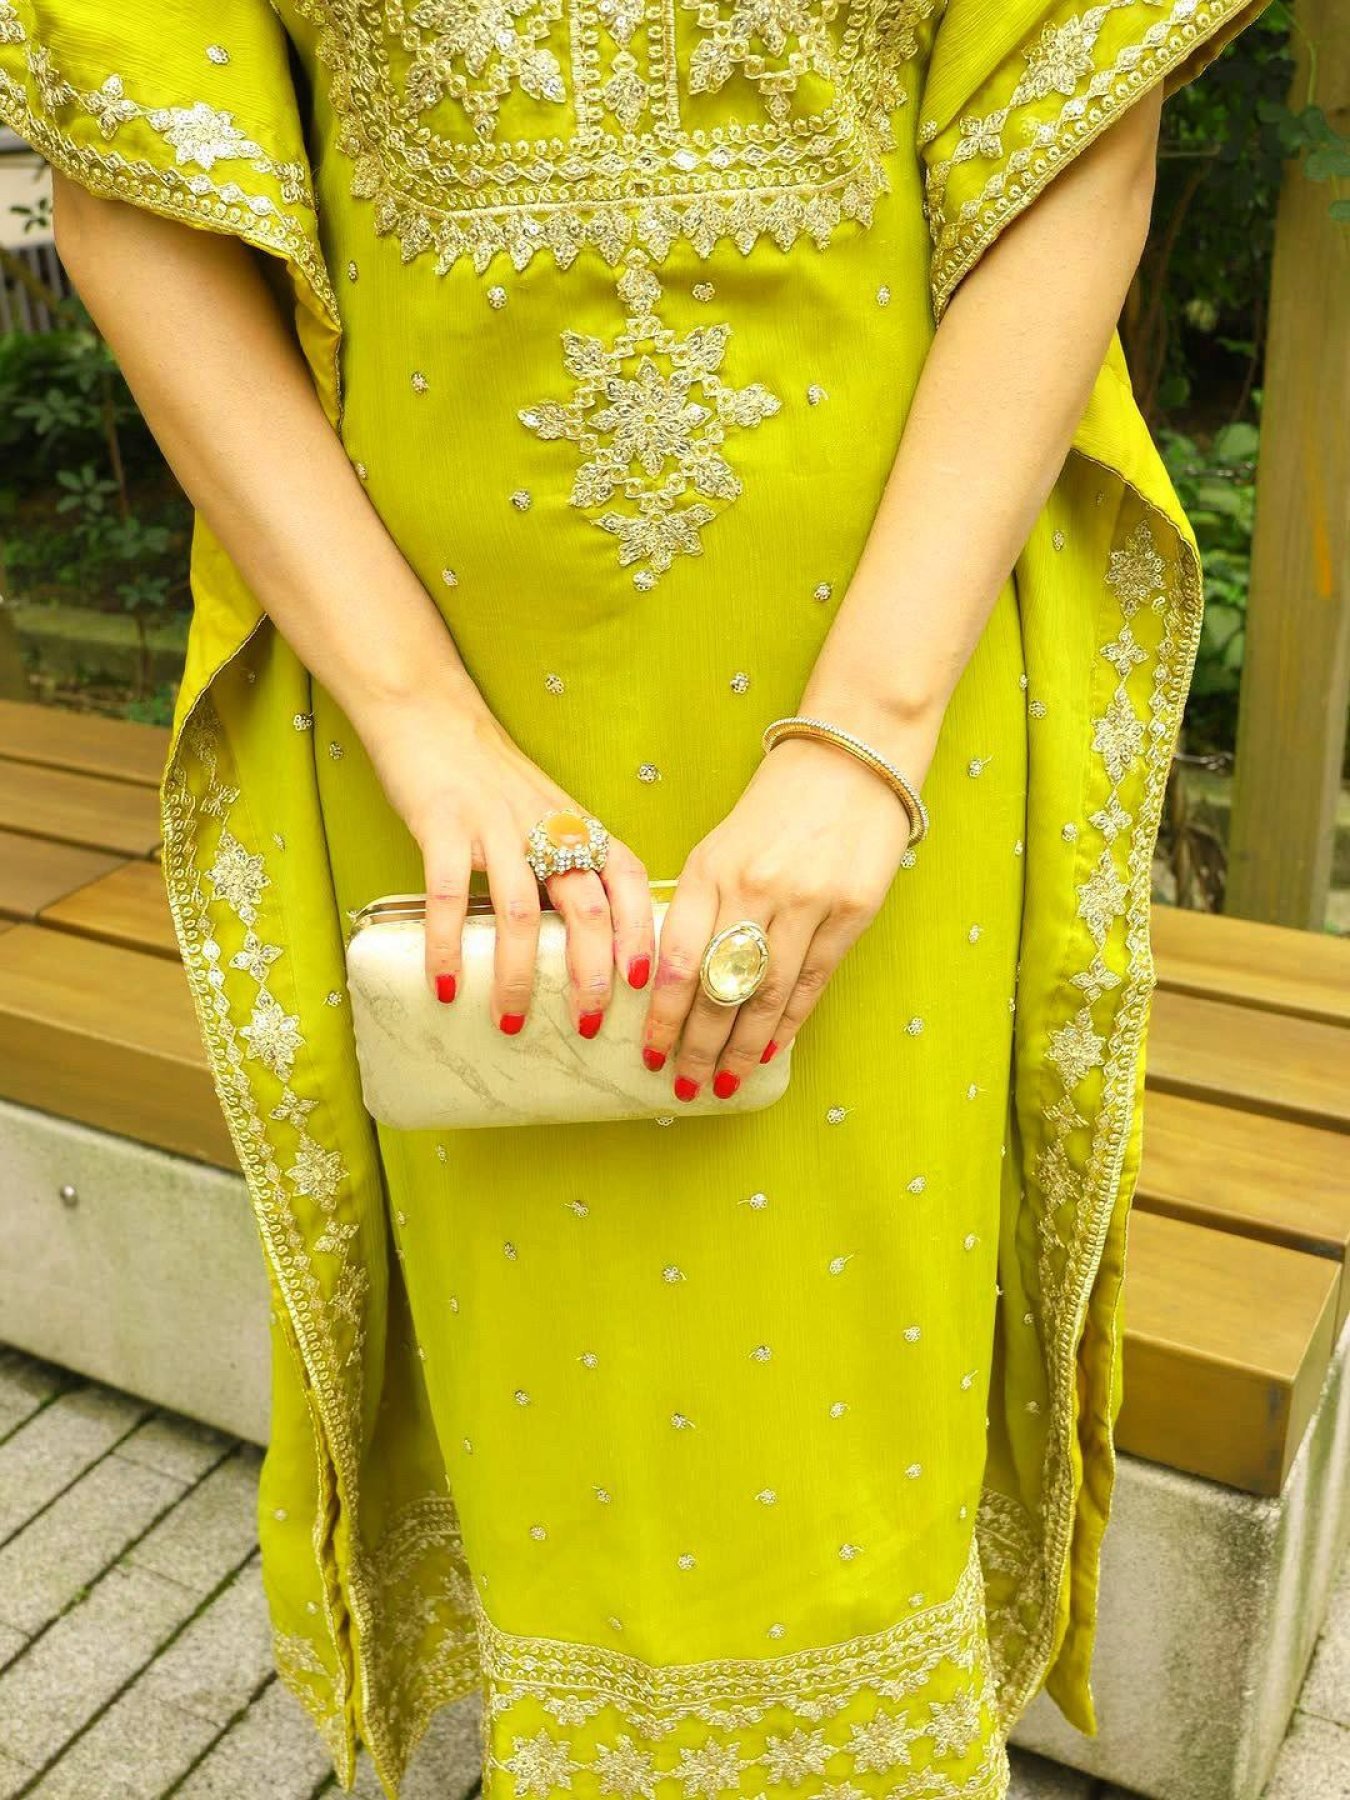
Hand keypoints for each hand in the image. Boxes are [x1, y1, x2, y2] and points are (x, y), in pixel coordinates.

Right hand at [360, 679, 653, 1033]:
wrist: (429, 712)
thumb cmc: (490, 775)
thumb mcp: (546, 812)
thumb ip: (569, 860)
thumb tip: (587, 937)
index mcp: (578, 825)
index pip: (630, 881)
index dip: (643, 932)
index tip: (645, 983)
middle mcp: (547, 825)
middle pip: (587, 906)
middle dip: (591, 974)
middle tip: (586, 1025)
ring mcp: (496, 824)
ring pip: (521, 911)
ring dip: (520, 975)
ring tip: (512, 1021)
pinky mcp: (443, 823)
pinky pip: (447, 894)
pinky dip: (447, 945)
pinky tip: (445, 984)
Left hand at [640, 735, 922, 1097]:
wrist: (851, 758)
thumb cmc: (777, 806)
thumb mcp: (721, 845)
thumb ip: (701, 906)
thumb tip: (681, 982)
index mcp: (710, 870)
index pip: (676, 960)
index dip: (662, 1015)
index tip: (649, 1051)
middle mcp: (754, 889)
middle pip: (718, 988)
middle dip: (696, 1045)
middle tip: (682, 1084)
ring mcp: (807, 902)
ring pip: (766, 994)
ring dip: (741, 1047)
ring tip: (723, 1082)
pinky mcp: (852, 911)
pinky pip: (812, 981)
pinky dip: (788, 1022)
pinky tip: (770, 1050)